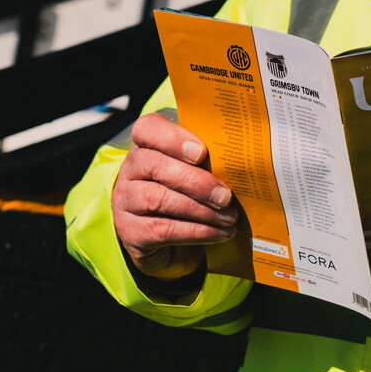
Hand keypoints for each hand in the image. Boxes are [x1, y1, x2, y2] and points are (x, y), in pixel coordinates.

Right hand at [112, 113, 237, 280]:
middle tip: (226, 196)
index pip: (148, 129)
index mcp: (147, 147)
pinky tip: (220, 233)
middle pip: (155, 165)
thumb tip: (244, 162)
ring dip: (201, 210)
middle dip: (196, 181)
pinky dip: (198, 232)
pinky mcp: (132, 232)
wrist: (168, 242)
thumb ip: (210, 161)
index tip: (202, 152)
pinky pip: (164, 229)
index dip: (173, 138)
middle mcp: (130, 170)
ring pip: (158, 199)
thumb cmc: (189, 195)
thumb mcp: (198, 172)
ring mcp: (126, 201)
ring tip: (230, 217)